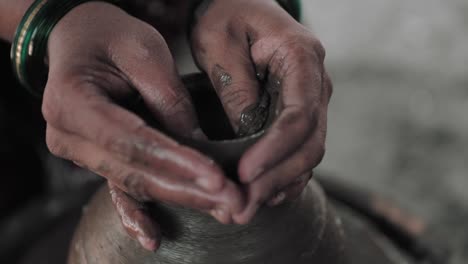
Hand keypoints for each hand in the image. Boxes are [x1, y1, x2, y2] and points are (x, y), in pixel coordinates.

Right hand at [43, 2, 243, 249]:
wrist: (80, 37)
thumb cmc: (110, 35)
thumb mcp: (144, 52)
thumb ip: (169, 101)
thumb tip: (199, 146)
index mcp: (72, 103)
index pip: (131, 141)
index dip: (176, 161)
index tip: (216, 177)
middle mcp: (68, 136)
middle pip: (134, 172)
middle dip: (187, 189)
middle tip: (232, 201)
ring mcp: (80, 153)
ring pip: (134, 184)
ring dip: (180, 197)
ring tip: (221, 208)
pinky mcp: (97, 158)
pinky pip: (119, 188)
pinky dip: (137, 214)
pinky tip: (154, 238)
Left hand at [191, 0, 331, 223]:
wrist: (237, 4)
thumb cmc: (225, 15)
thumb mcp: (220, 45)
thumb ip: (237, 90)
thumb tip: (247, 140)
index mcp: (301, 57)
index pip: (299, 114)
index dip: (275, 150)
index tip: (245, 175)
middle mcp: (315, 82)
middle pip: (309, 141)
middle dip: (276, 177)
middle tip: (243, 205)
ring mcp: (311, 99)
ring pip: (308, 152)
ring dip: (279, 183)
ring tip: (247, 207)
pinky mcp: (297, 112)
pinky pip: (299, 150)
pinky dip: (284, 175)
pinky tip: (263, 194)